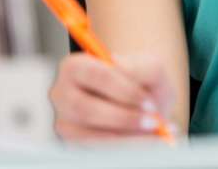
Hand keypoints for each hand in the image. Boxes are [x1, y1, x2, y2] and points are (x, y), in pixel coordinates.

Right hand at [49, 52, 179, 141]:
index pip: (96, 75)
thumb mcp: (148, 67)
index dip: (125, 91)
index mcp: (75, 66)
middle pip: (87, 109)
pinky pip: (96, 151)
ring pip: (90, 136)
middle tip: (153, 122)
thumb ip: (140, 67)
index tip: (150, 103)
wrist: (140, 102)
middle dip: (123, 118)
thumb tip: (125, 76)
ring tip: (155, 133)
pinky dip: (124, 147)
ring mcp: (65, 122)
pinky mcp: (72, 144)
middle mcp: (62, 95)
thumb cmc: (141, 81)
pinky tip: (147, 142)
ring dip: (126, 137)